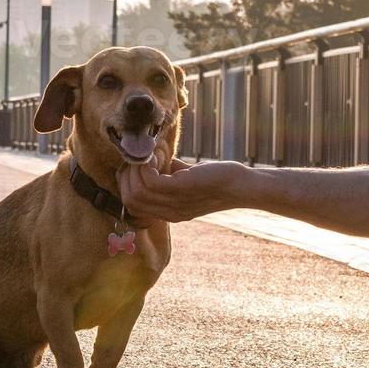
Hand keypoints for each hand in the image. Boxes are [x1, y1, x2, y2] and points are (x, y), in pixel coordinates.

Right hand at [117, 159, 248, 222]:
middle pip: (129, 200)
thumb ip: (168, 171)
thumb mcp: (185, 177)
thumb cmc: (216, 178)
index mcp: (168, 212)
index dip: (126, 183)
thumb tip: (153, 156)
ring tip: (151, 155)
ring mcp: (174, 204)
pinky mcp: (181, 190)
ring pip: (135, 191)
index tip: (137, 164)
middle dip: (127, 176)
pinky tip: (160, 155)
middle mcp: (168, 212)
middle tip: (141, 158)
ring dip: (137, 168)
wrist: (241, 186)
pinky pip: (150, 181)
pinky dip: (148, 165)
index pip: (131, 205)